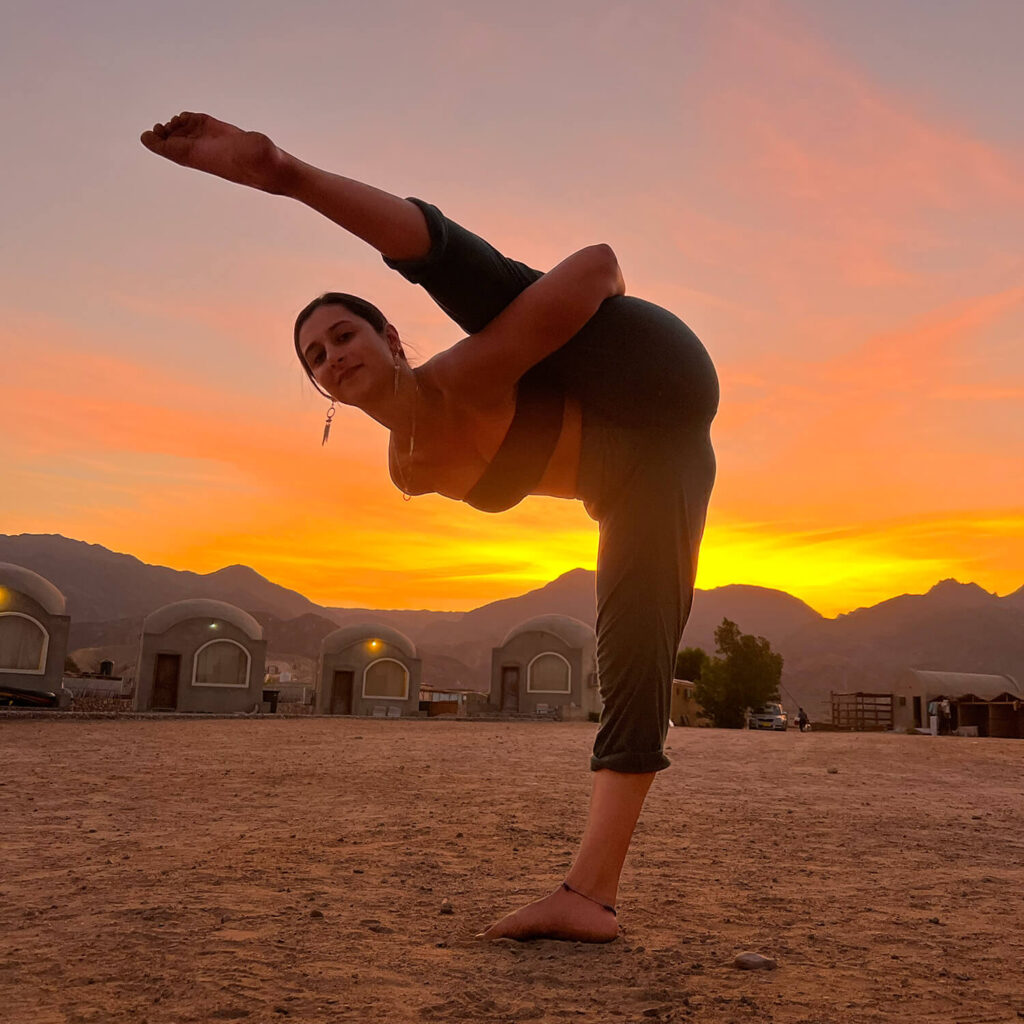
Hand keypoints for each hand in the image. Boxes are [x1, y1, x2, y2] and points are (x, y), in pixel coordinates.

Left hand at [140, 111, 289, 192]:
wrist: (269, 163)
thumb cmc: (247, 163)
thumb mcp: (227, 153)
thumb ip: (200, 147)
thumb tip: (155, 139)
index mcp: (194, 157)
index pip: (165, 149)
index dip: (155, 140)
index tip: (154, 130)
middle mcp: (198, 149)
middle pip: (170, 138)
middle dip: (163, 131)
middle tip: (163, 125)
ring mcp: (208, 139)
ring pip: (183, 130)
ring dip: (176, 124)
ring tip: (178, 120)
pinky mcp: (219, 131)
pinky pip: (198, 123)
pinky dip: (189, 119)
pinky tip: (186, 117)